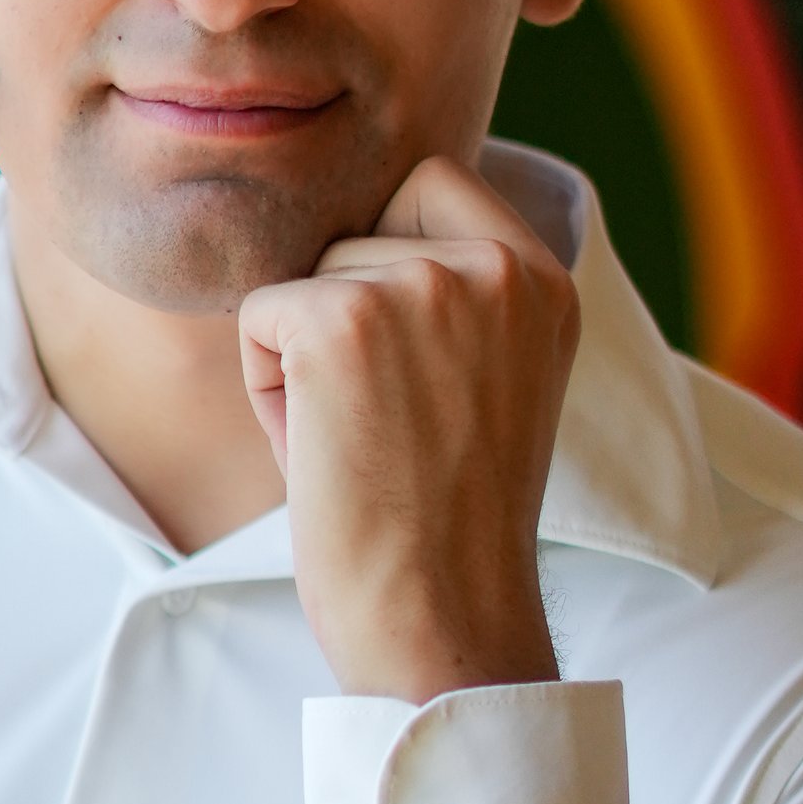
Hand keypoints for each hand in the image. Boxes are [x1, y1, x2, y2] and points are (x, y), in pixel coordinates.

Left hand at [235, 157, 580, 699]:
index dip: (385, 257)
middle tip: (386, 424)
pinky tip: (322, 452)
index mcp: (543, 276)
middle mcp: (495, 265)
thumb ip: (454, 300)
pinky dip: (267, 390)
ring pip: (305, 277)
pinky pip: (258, 317)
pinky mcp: (342, 320)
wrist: (442, 620)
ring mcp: (421, 285)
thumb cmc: (447, 526)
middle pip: (354, 232)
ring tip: (360, 444)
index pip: (428, 183)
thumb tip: (357, 232)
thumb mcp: (487, 381)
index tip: (401, 363)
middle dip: (343, 317)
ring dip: (304, 360)